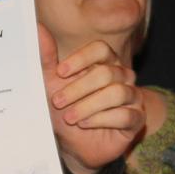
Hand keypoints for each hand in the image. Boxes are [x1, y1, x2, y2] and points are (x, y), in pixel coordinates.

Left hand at [41, 28, 142, 173]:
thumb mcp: (52, 85)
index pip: (101, 49)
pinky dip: (101, 120)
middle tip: (58, 102)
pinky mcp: (137, 119)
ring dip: (88, 106)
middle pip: (105, 73)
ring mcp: (133, 97)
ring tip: (71, 117)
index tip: (60, 72)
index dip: (81, 59)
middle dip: (78, 89)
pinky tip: (86, 124)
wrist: (76, 144)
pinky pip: (125, 115)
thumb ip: (47, 58)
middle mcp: (122, 76)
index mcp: (105, 62)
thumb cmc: (67, 109)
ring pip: (116, 94)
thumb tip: (38, 29)